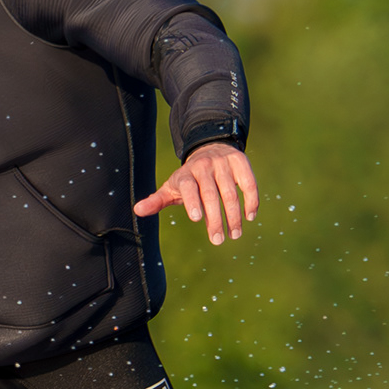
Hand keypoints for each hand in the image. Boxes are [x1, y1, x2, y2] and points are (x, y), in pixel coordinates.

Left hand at [134, 142, 258, 244]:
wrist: (209, 148)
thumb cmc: (189, 178)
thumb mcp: (172, 187)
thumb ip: (157, 200)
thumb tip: (137, 210)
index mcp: (186, 174)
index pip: (188, 187)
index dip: (192, 201)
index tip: (197, 219)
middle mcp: (204, 166)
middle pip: (211, 194)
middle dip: (215, 219)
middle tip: (218, 240)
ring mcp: (223, 163)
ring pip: (231, 192)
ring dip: (234, 215)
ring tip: (234, 234)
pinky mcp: (240, 162)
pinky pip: (248, 183)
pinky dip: (251, 200)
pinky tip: (250, 217)